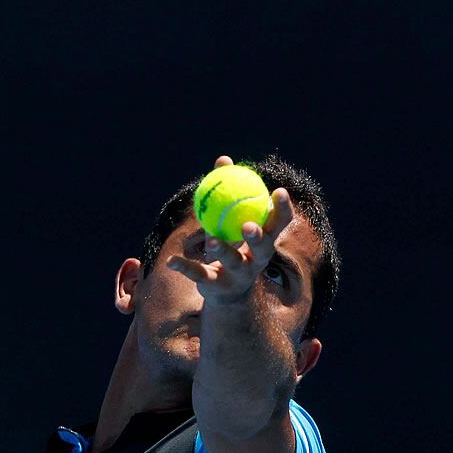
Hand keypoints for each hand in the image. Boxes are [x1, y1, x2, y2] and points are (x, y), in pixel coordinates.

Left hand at [166, 155, 294, 306]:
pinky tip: (171, 261)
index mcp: (265, 241)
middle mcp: (257, 260)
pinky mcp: (216, 286)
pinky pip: (199, 274)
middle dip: (257, 237)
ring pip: (231, 262)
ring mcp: (238, 275)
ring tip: (212, 241)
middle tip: (247, 225)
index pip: (278, 224)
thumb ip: (229, 191)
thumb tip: (223, 160)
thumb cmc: (233, 247)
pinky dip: (184, 267)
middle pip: (262, 248)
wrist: (227, 293)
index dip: (281, 210)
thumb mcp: (232, 221)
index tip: (278, 191)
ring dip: (222, 251)